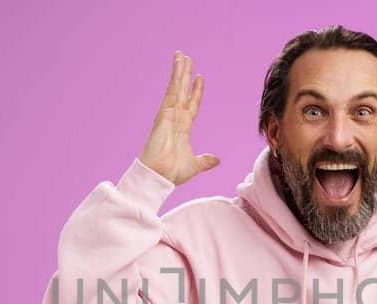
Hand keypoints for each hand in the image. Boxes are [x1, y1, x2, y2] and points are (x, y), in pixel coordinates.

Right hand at [140, 51, 218, 184]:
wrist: (160, 176)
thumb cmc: (172, 172)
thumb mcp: (195, 165)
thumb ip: (205, 160)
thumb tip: (216, 160)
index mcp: (183, 127)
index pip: (192, 104)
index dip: (196, 91)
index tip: (200, 77)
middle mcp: (176, 117)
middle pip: (182, 90)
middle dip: (185, 74)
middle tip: (186, 58)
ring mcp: (169, 114)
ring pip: (176, 87)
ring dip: (179, 70)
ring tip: (181, 55)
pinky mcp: (163, 113)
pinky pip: (171, 92)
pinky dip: (174, 78)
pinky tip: (178, 65)